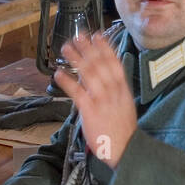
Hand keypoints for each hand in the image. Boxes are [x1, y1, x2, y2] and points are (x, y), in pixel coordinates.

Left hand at [51, 31, 136, 168]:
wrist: (125, 148)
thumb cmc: (123, 130)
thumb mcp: (125, 105)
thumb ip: (116, 90)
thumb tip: (105, 77)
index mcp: (122, 90)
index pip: (114, 63)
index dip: (105, 48)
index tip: (97, 35)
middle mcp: (113, 92)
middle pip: (100, 65)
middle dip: (88, 48)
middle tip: (78, 35)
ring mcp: (102, 101)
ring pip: (89, 75)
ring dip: (76, 59)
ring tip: (66, 48)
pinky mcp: (90, 111)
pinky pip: (77, 93)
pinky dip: (68, 82)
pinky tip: (59, 73)